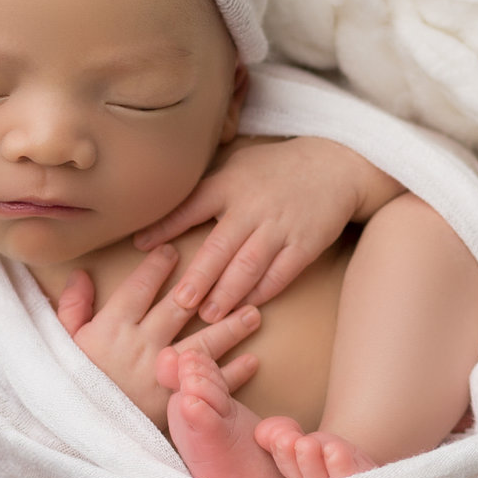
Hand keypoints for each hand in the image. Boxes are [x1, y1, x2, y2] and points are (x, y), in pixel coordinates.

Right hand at [56, 244, 261, 420]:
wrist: (74, 435)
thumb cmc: (66, 387)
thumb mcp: (62, 344)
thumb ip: (72, 308)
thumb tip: (81, 274)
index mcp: (112, 327)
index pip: (140, 287)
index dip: (157, 266)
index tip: (173, 251)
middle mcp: (141, 344)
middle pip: (181, 308)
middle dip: (206, 286)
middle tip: (231, 270)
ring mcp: (162, 373)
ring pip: (203, 342)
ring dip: (231, 327)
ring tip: (254, 313)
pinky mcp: (174, 402)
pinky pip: (209, 385)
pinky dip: (233, 374)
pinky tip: (252, 361)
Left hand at [134, 136, 403, 318]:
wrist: (336, 164)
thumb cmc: (279, 167)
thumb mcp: (239, 164)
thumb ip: (208, 187)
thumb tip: (165, 206)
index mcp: (230, 184)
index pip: (191, 206)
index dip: (165, 227)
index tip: (141, 247)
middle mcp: (253, 206)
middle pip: (220, 247)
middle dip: (198, 277)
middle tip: (179, 303)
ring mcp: (280, 226)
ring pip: (249, 266)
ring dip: (227, 293)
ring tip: (209, 314)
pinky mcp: (305, 244)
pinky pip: (281, 273)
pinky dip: (263, 291)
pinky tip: (248, 305)